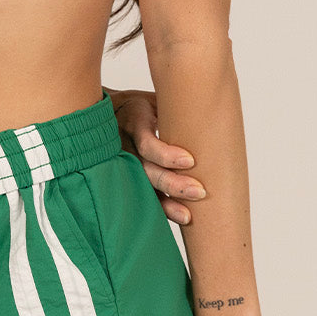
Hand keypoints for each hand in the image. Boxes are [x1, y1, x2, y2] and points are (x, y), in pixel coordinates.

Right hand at [104, 86, 206, 224]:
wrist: (104, 112)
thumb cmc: (139, 104)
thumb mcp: (154, 97)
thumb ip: (176, 103)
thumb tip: (212, 99)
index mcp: (134, 121)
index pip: (147, 143)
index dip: (166, 155)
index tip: (190, 160)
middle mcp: (125, 145)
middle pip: (146, 170)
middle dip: (173, 184)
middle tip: (200, 191)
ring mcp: (122, 163)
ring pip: (143, 186)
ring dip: (166, 203)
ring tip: (188, 215)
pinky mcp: (126, 176)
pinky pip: (142, 195)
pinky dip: (160, 207)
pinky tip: (179, 217)